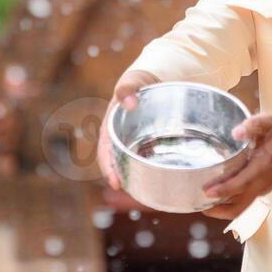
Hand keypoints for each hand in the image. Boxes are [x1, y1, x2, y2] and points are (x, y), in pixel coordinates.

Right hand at [97, 69, 160, 191]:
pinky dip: (154, 168)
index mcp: (111, 126)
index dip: (108, 168)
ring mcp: (136, 142)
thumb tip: (128, 103)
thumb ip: (128, 88)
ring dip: (139, 177)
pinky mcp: (151, 143)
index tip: (116, 183)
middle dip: (124, 179)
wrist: (156, 78)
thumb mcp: (133, 81)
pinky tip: (166, 177)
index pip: (105, 152)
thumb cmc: (140, 81)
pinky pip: (150, 158)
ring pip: (134, 163)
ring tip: (151, 191)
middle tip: (135, 193)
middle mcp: (122, 137)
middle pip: (119, 162)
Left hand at [200, 113, 271, 216]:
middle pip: (239, 208)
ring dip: (222, 210)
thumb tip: (236, 132)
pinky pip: (244, 203)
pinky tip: (218, 197)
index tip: (205, 191)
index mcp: (263, 168)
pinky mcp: (263, 189)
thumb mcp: (269, 122)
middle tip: (199, 205)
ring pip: (241, 209)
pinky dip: (230, 204)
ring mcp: (263, 189)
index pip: (241, 184)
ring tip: (203, 204)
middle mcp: (262, 183)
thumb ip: (252, 125)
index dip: (223, 190)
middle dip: (218, 210)